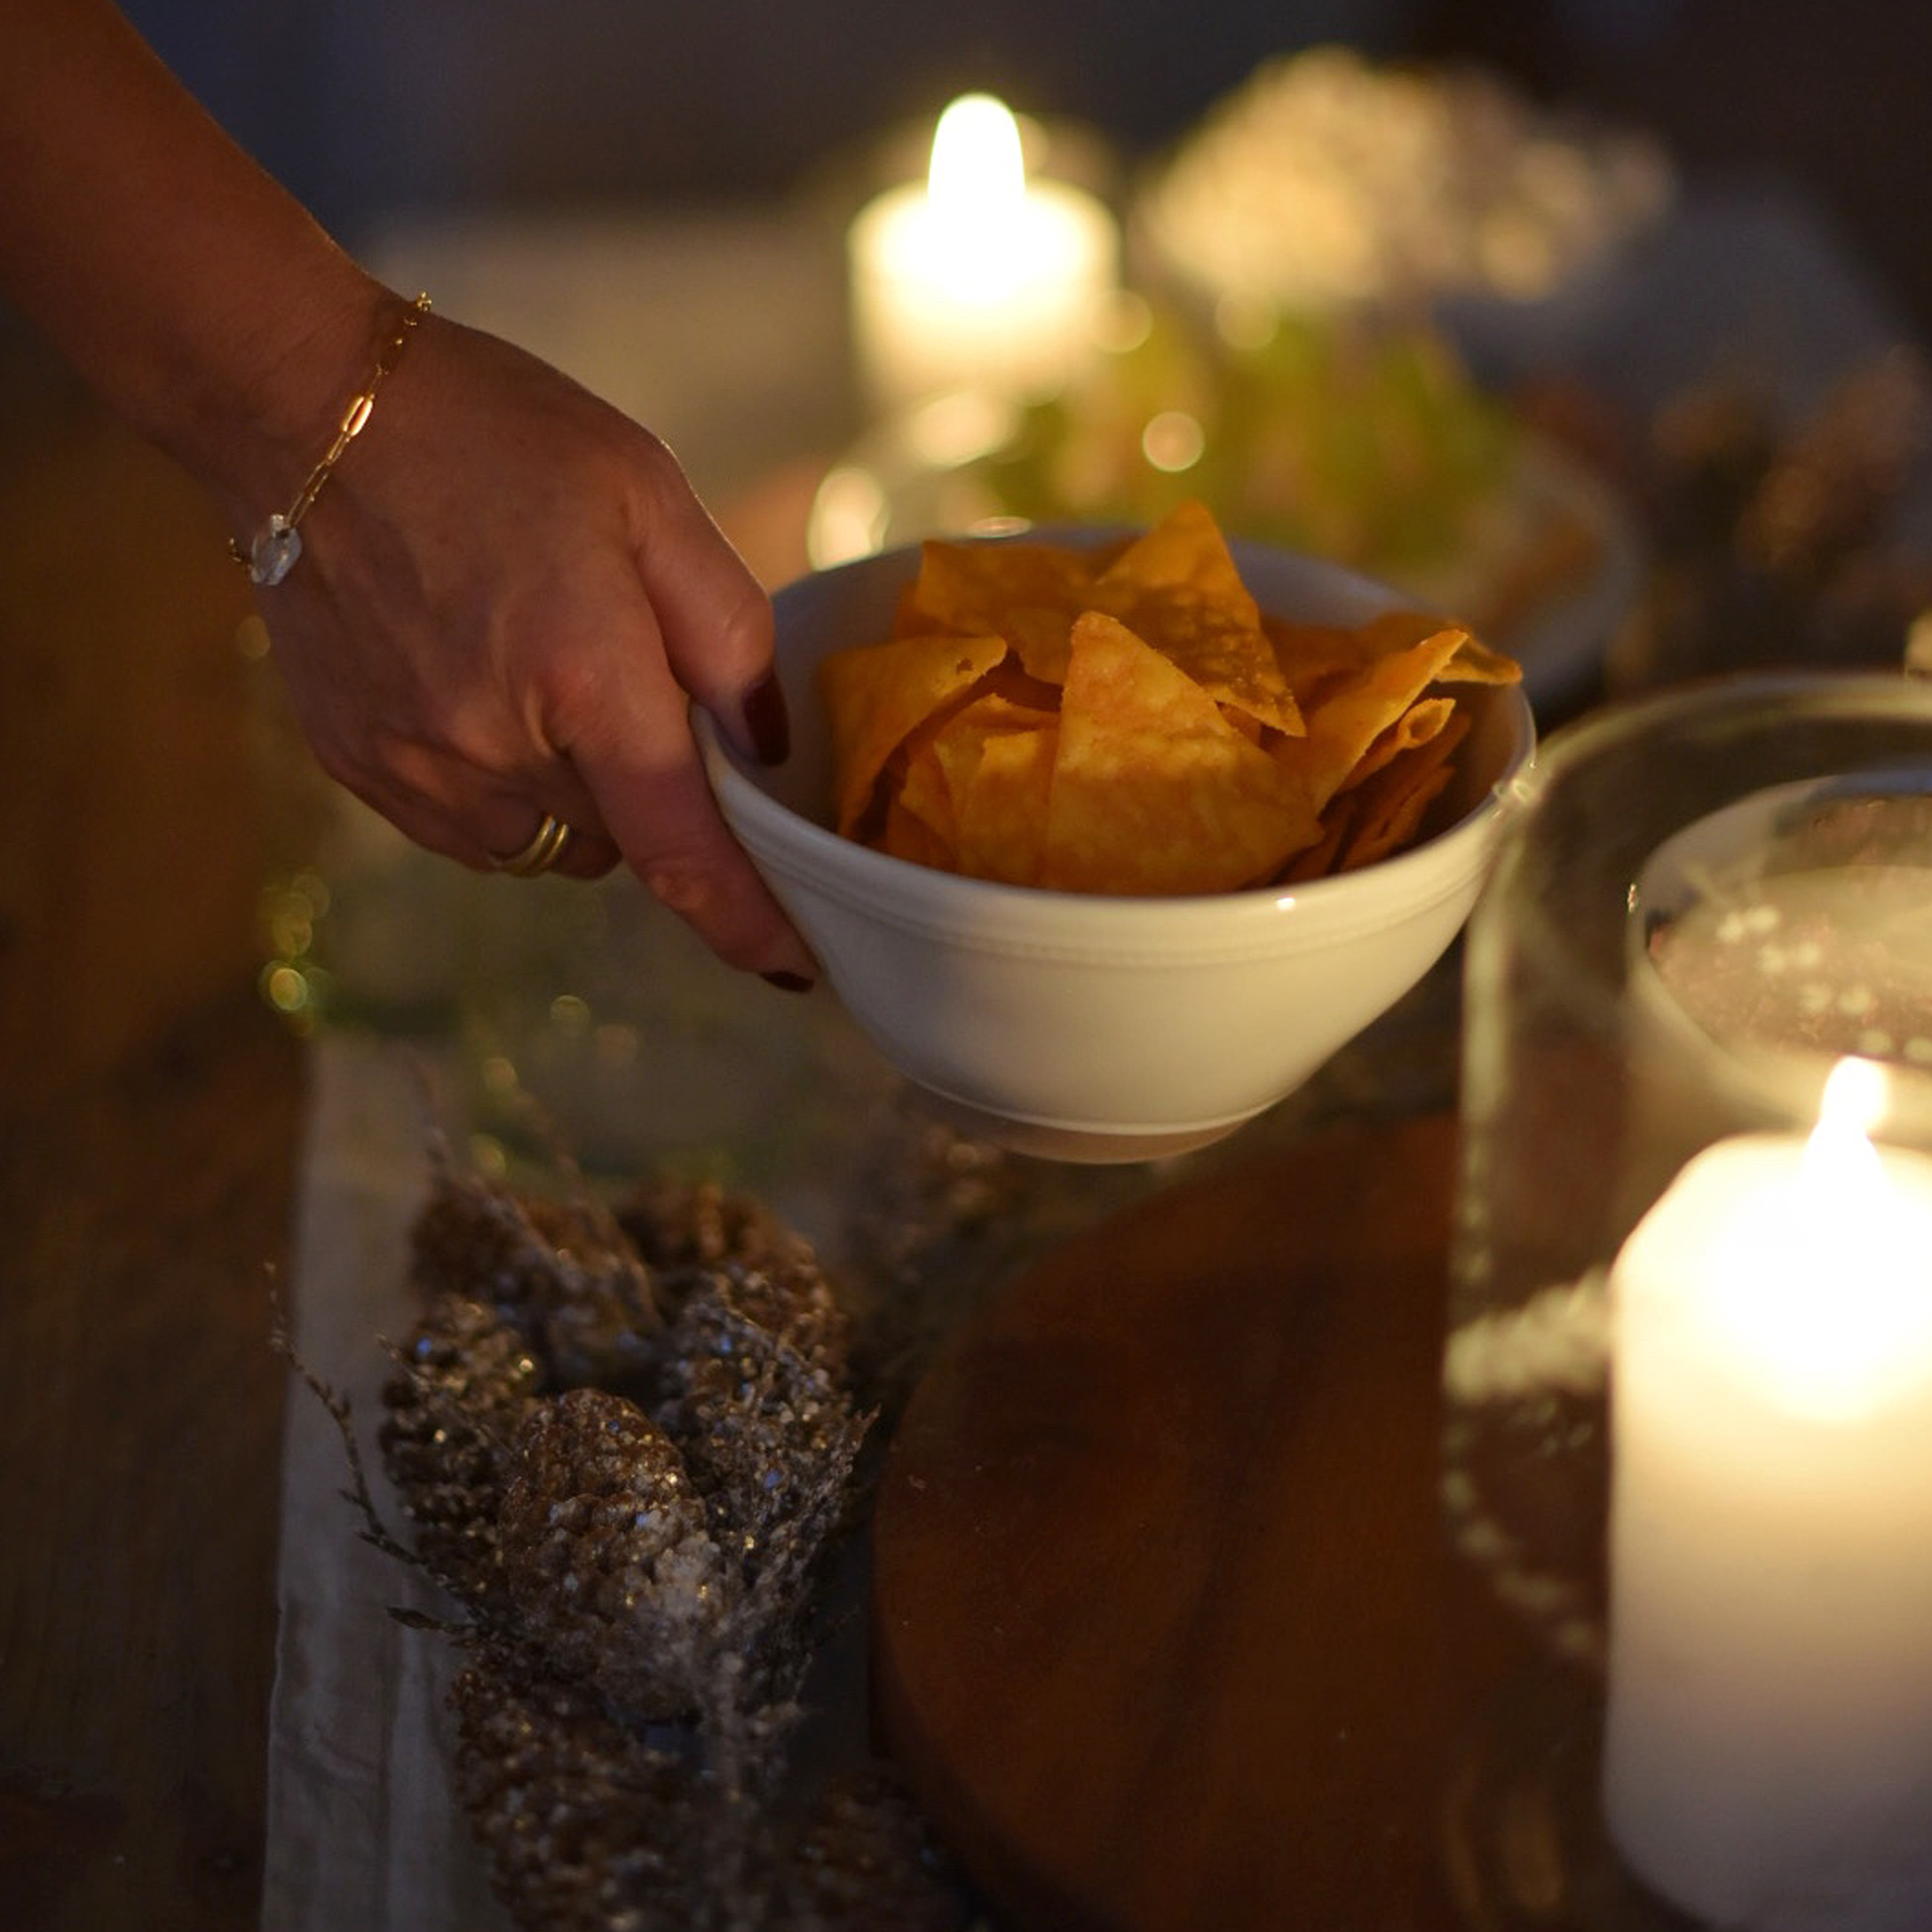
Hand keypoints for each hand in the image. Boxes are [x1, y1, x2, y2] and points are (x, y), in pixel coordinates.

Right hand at [247, 304, 816, 984]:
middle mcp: (494, 750)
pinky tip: (489, 694)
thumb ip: (727, 632)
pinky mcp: (361, 768)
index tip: (797, 967)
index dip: (746, 923)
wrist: (303, 409)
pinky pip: (472, 828)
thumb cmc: (494, 437)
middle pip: (622, 841)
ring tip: (551, 677)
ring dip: (580, 796)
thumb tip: (764, 749)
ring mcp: (416, 769)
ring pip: (548, 844)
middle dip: (655, 792)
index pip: (682, 852)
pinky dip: (507, 790)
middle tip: (638, 687)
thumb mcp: (650, 499)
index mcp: (584, 679)